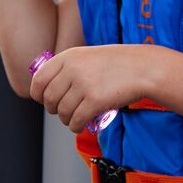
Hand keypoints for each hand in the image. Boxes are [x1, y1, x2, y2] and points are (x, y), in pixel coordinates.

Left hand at [27, 45, 149, 131]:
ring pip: (62, 112)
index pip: (39, 80)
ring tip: (75, 117)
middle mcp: (73, 69)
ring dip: (66, 119)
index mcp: (69, 56)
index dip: (38, 93)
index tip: (43, 99)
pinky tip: (80, 124)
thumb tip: (48, 88)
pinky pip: (75, 121)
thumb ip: (70, 67)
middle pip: (49, 99)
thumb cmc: (120, 63)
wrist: (145, 68)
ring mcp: (84, 85)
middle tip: (63, 110)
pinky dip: (75, 126)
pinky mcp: (95, 101)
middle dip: (54, 108)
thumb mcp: (89, 56)